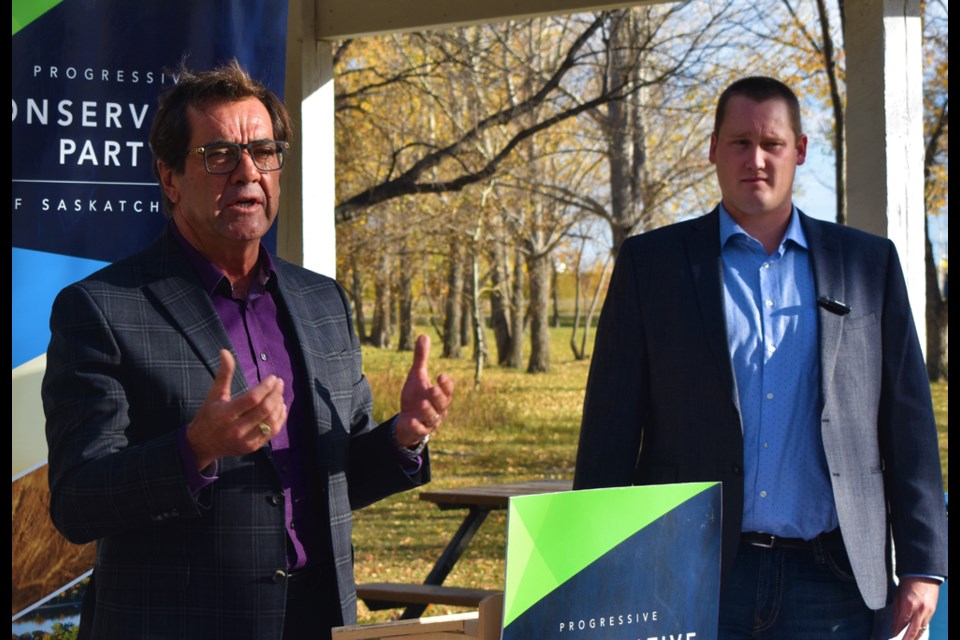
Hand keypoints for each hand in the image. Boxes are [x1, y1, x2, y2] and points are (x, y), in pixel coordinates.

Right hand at [186, 349, 287, 469]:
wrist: (202, 444)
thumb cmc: (209, 415)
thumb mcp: (214, 394)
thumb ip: (223, 373)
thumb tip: (225, 351)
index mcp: (225, 414)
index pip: (252, 399)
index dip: (266, 387)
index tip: (273, 378)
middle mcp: (236, 428)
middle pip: (264, 410)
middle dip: (276, 394)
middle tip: (280, 383)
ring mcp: (245, 440)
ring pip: (270, 422)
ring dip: (279, 405)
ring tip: (280, 393)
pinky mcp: (252, 447)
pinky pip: (271, 433)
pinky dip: (280, 419)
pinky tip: (281, 407)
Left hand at [395, 335, 453, 448]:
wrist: (406, 421)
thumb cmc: (416, 397)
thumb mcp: (417, 376)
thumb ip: (421, 358)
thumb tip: (424, 335)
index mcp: (440, 396)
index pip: (448, 390)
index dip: (446, 385)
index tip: (441, 376)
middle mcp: (438, 409)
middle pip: (442, 404)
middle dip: (438, 396)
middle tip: (432, 388)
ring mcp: (429, 421)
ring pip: (433, 417)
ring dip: (428, 410)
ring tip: (422, 402)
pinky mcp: (419, 431)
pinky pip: (420, 430)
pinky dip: (416, 426)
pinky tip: (410, 420)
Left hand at [891, 576, 939, 639]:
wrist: (923, 574)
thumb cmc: (908, 582)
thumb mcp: (898, 595)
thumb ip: (896, 609)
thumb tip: (894, 622)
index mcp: (908, 604)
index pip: (901, 623)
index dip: (897, 631)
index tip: (892, 635)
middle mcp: (919, 610)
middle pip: (913, 630)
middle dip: (907, 638)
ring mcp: (927, 611)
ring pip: (921, 629)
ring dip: (915, 636)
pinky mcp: (932, 611)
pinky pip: (926, 624)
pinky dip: (921, 629)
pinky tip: (917, 633)